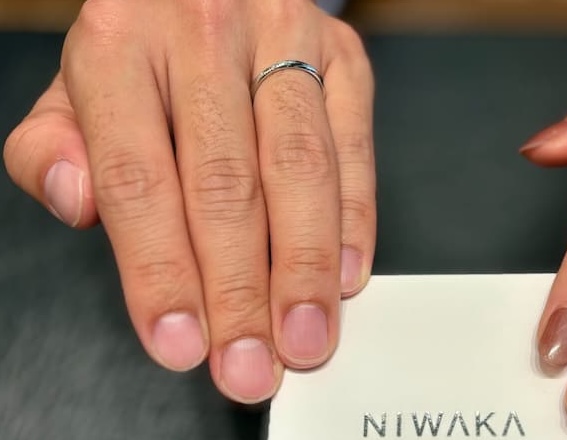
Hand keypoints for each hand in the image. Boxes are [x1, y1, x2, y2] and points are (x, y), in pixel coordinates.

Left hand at [3, 0, 374, 402]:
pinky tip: (345, 276)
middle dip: (241, 291)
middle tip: (250, 364)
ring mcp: (284, 37)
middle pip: (227, 184)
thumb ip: (52, 146)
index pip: (137, 178)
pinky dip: (354, 219)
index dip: (161, 272)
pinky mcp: (343, 56)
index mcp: (120, 43)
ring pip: (301, 169)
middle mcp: (205, 33)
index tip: (180, 344)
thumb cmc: (145, 49)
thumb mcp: (76, 86)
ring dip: (305, 267)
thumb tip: (75, 201)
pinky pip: (355, 146)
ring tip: (304, 337)